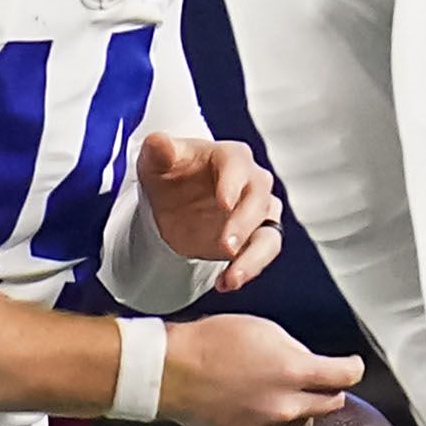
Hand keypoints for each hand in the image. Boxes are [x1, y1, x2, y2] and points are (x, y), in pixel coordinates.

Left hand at [133, 131, 282, 287]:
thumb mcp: (156, 160)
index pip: (238, 164)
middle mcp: (252, 182)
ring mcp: (257, 212)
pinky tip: (225, 283)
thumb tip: (159, 142)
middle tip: (227, 246)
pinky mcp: (255, 237)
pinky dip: (247, 270)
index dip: (233, 183)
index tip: (224, 203)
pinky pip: (262, 255)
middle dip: (244, 224)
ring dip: (253, 257)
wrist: (173, 204)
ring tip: (232, 277)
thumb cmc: (171, 174)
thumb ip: (159, 150)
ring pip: (269, 233)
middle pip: (259, 200)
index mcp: (230, 156)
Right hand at [159, 314, 362, 425]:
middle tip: (312, 377)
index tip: (350, 366)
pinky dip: (274, 423)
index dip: (353, 367)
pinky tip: (254, 405)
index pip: (348, 376)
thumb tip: (312, 364)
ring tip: (272, 390)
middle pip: (333, 403)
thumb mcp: (263, 330)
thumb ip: (296, 351)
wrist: (171, 373)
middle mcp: (287, 406)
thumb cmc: (211, 343)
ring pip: (306, 421)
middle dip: (327, 389)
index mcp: (294, 371)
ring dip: (300, 407)